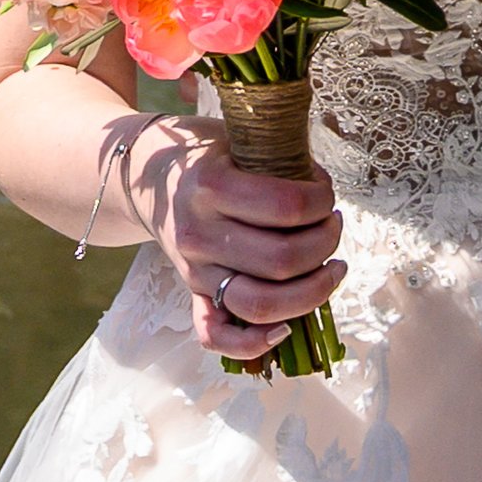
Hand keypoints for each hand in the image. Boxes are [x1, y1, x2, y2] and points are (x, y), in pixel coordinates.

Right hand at [130, 125, 344, 358]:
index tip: (327, 194)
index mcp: (212, 186)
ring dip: (311, 293)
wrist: (148, 176)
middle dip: (325, 244)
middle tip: (333, 225)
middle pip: (282, 260)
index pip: (286, 206)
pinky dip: (255, 343)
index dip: (321, 202)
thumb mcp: (236, 138)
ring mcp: (194, 270)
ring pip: (261, 306)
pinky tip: (287, 327)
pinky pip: (216, 337)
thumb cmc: (206, 155)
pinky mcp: (191, 295)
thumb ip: (276, 160)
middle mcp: (200, 234)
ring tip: (332, 268)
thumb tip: (322, 189)